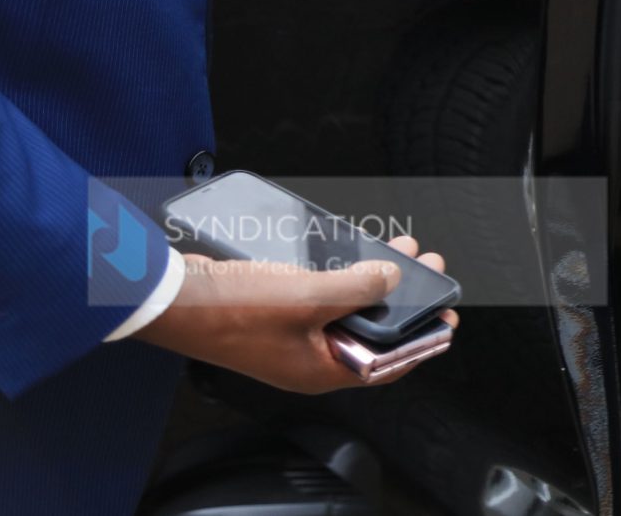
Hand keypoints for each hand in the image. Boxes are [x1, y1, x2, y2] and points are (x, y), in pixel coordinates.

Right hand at [134, 236, 458, 392]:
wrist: (172, 297)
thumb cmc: (230, 310)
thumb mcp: (308, 297)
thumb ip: (357, 288)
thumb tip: (392, 276)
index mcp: (319, 371)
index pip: (384, 367)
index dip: (420, 342)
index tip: (448, 319)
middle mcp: (307, 359)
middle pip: (369, 332)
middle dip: (402, 298)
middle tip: (428, 267)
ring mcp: (291, 337)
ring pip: (347, 310)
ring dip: (375, 280)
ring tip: (401, 249)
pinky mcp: (276, 314)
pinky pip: (322, 298)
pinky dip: (343, 276)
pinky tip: (355, 251)